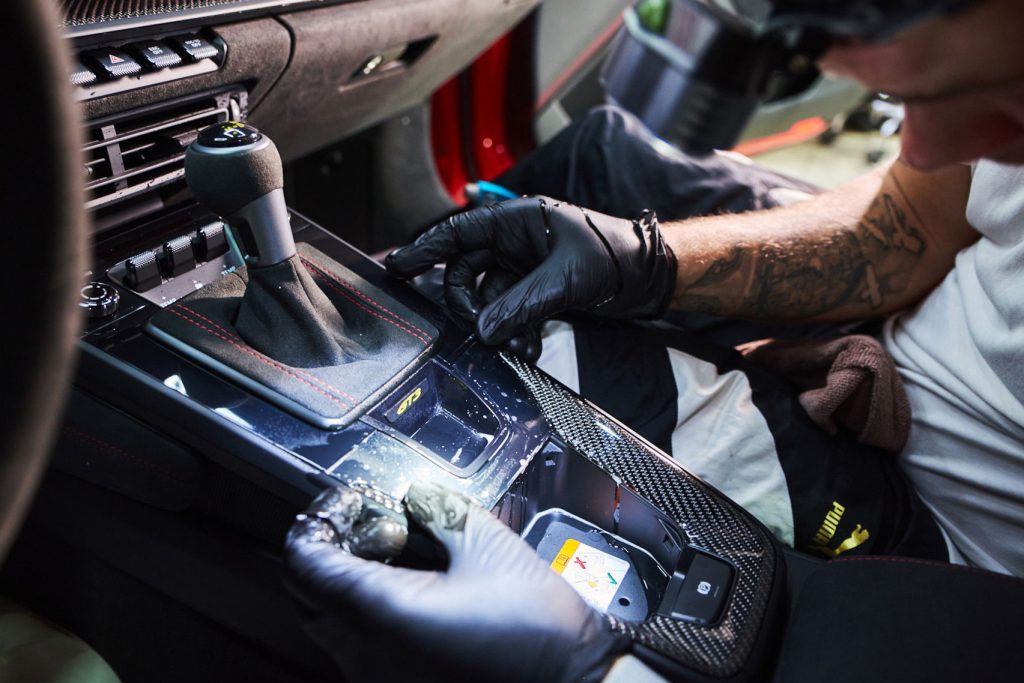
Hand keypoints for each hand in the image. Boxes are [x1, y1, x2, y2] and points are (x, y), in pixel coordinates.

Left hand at [285, 482, 628, 682]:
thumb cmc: (537, 629)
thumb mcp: (488, 545)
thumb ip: (440, 509)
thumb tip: (416, 495)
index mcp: (383, 612)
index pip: (309, 564)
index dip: (318, 525)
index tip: (346, 505)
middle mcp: (368, 653)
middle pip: (310, 596)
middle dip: (332, 553)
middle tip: (373, 528)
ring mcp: (380, 677)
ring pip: (332, 624)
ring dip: (351, 584)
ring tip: (400, 558)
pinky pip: (360, 647)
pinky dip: (370, 614)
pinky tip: (416, 592)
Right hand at [385, 198, 676, 356]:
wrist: (651, 276)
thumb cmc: (615, 255)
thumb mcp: (564, 279)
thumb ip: (520, 304)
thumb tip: (484, 330)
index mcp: (517, 221)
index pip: (458, 233)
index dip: (425, 250)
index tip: (397, 268)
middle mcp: (515, 242)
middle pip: (467, 273)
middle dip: (470, 305)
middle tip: (480, 329)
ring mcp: (525, 268)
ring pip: (489, 300)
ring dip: (497, 326)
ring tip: (518, 346)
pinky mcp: (537, 292)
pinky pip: (509, 314)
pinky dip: (514, 332)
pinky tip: (529, 346)